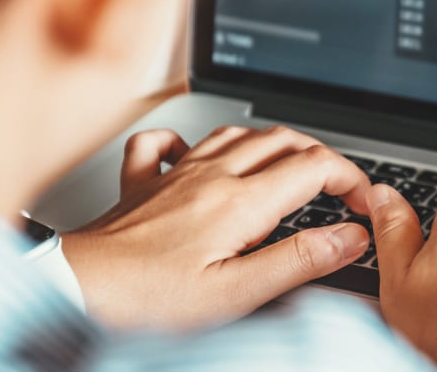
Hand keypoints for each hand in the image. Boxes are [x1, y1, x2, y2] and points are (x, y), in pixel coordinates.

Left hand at [61, 125, 371, 330]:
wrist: (73, 293)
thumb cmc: (146, 302)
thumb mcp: (236, 293)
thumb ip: (298, 260)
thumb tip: (349, 236)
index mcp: (239, 202)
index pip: (314, 166)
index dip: (351, 179)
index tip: (363, 204)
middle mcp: (211, 176)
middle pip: (284, 139)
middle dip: (322, 156)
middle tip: (339, 187)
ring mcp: (175, 175)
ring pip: (238, 133)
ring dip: (274, 144)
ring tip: (291, 167)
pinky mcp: (142, 185)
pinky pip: (167, 143)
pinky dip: (192, 142)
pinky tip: (198, 157)